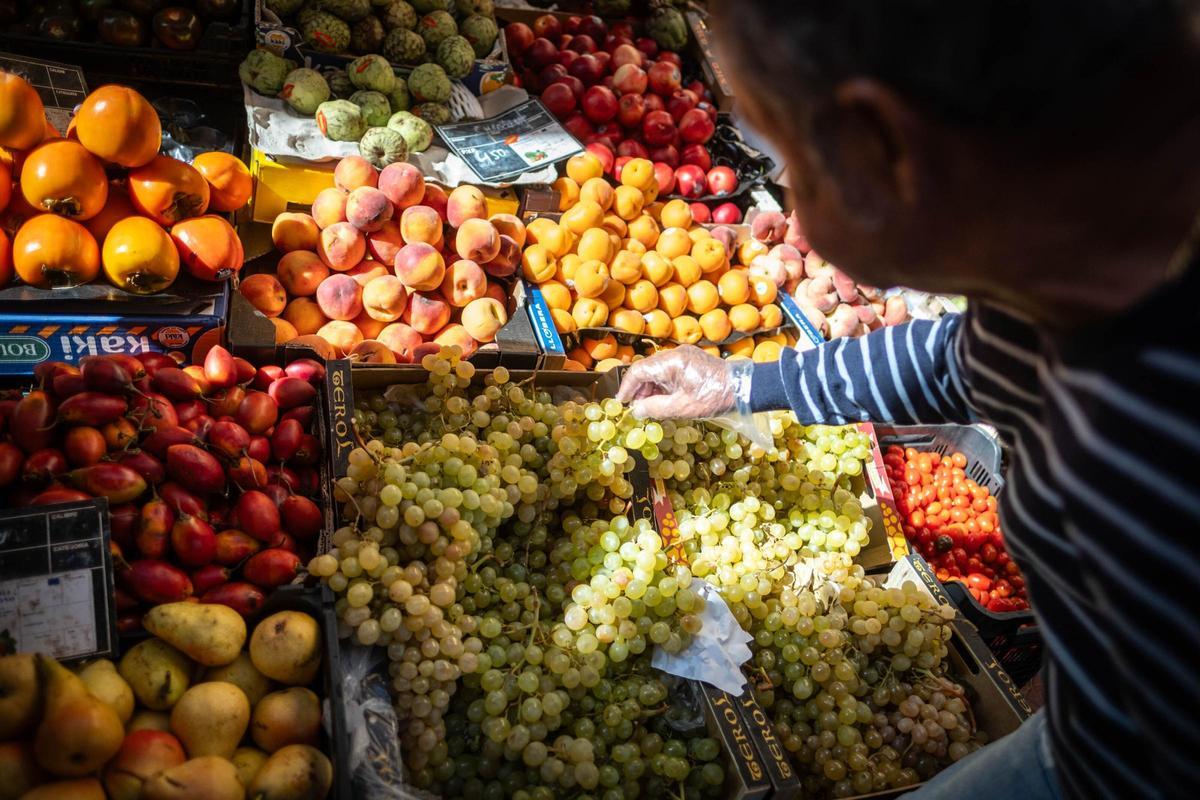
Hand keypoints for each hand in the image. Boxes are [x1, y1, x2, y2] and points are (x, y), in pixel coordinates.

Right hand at [615, 345, 736, 418]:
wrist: (743, 388)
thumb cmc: (713, 397)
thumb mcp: (682, 407)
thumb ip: (655, 408)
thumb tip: (637, 410)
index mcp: (671, 362)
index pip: (638, 371)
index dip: (627, 387)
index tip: (621, 402)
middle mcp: (675, 354)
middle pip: (646, 369)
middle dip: (639, 389)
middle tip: (637, 408)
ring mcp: (684, 355)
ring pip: (657, 369)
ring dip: (651, 387)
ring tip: (650, 406)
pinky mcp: (691, 360)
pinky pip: (669, 369)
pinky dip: (663, 384)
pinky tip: (664, 399)